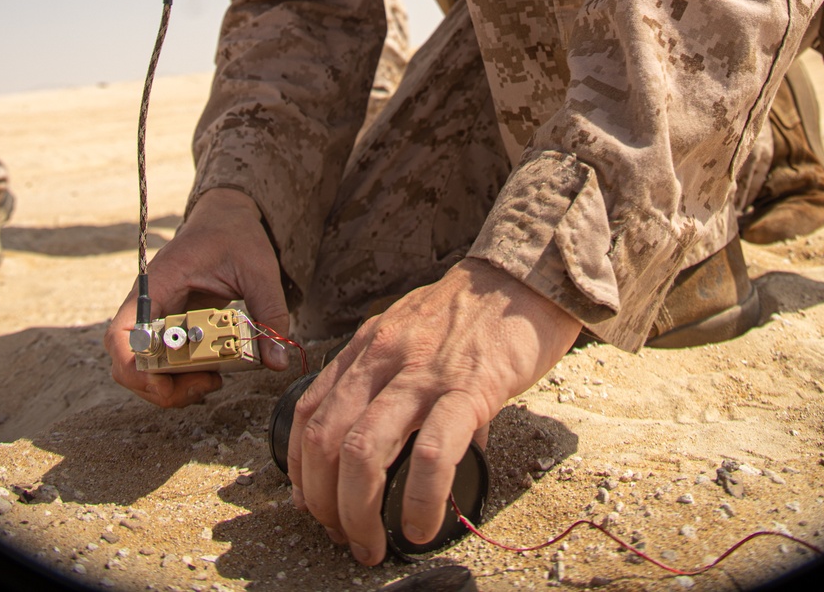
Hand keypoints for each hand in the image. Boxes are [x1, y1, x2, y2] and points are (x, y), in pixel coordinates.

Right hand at [104, 187, 291, 408]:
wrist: (228, 217)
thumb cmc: (236, 235)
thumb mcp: (259, 269)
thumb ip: (270, 312)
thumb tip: (278, 361)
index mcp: (158, 284)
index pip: (121, 333)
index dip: (132, 366)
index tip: (165, 381)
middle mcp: (148, 304)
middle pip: (129, 362)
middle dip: (162, 386)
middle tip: (208, 383)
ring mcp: (156, 317)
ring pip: (143, 368)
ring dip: (172, 386)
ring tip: (213, 380)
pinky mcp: (169, 326)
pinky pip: (162, 362)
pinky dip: (180, 377)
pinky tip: (210, 372)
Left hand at [288, 257, 580, 564]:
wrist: (523, 279)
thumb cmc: (472, 313)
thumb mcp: (414, 335)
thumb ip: (399, 383)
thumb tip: (408, 451)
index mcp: (367, 346)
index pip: (308, 412)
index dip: (300, 470)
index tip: (313, 505)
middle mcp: (383, 356)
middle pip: (325, 440)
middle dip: (324, 503)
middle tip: (343, 536)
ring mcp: (423, 372)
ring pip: (363, 450)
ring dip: (357, 512)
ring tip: (372, 545)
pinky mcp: (468, 389)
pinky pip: (432, 454)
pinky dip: (420, 501)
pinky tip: (421, 526)